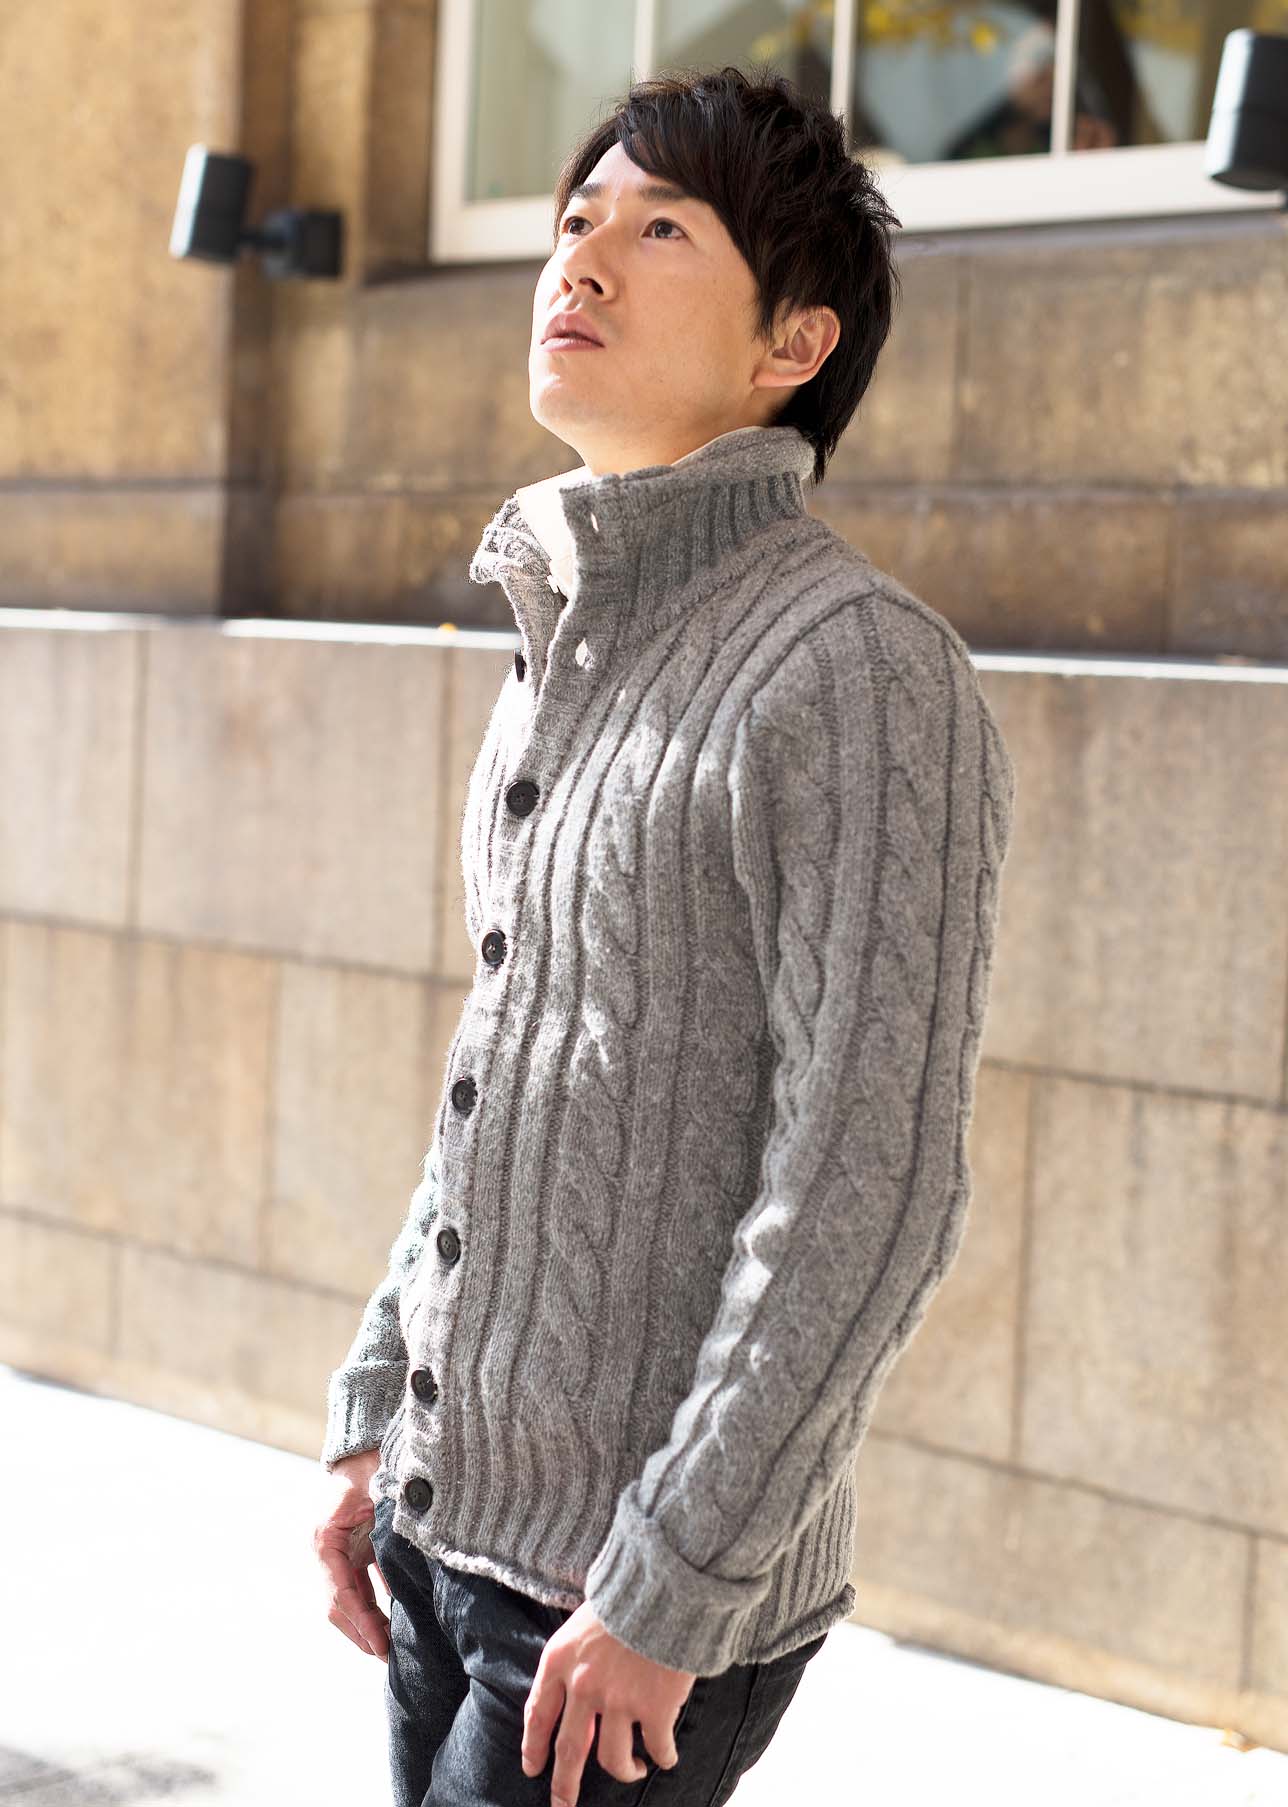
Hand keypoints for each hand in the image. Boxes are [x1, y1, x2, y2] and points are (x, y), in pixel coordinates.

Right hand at [314, 1447, 390, 1660]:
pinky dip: (376, 1605)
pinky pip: (362, 1585)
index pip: (340, 1592)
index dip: (360, 1622)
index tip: (380, 1645)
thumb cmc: (372, 1461)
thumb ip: (389, 1526)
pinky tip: (395, 1621)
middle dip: (362, 1633)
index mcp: (325, 1538)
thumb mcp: (380, 1490)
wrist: (366, 1441)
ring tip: (391, 1649)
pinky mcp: (355, 1548)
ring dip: (368, 1624)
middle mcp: (327, 1550)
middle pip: (340, 1604)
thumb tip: (409, 1564)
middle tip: (387, 1657)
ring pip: (350, 1599)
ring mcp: (340, 1551)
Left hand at [521, 1601, 690, 1806]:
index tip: (532, 1768)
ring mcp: (618, 1701)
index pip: (538, 1713)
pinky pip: (657, 1749)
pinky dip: (662, 1757)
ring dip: (624, 1770)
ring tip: (632, 1768)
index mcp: (560, 1660)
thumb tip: (576, 1679)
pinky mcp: (655, 1709)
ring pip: (613, 1759)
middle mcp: (583, 1686)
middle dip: (564, 1786)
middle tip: (562, 1806)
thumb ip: (576, 1653)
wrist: (666, 1584)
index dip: (533, 1746)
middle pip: (569, 1750)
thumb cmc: (626, 1593)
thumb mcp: (584, 1618)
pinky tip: (666, 1756)